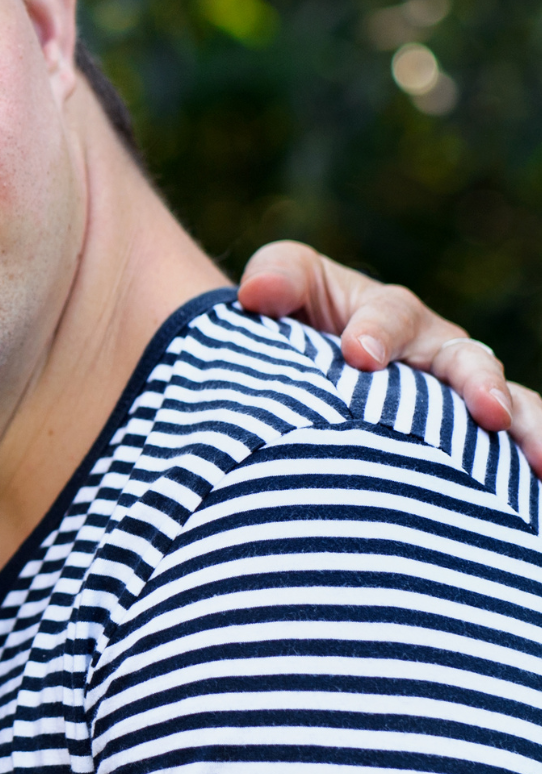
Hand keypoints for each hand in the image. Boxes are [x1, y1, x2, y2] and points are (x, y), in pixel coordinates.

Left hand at [238, 240, 541, 472]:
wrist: (305, 365)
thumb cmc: (299, 319)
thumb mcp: (287, 286)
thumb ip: (277, 277)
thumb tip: (259, 292)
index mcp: (390, 316)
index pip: (390, 317)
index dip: (378, 333)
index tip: (358, 357)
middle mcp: (437, 353)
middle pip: (471, 363)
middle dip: (481, 385)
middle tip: (486, 411)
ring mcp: (457, 399)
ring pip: (507, 409)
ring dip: (526, 431)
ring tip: (539, 462)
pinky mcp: (464, 443)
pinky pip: (503, 458)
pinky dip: (523, 476)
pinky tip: (534, 496)